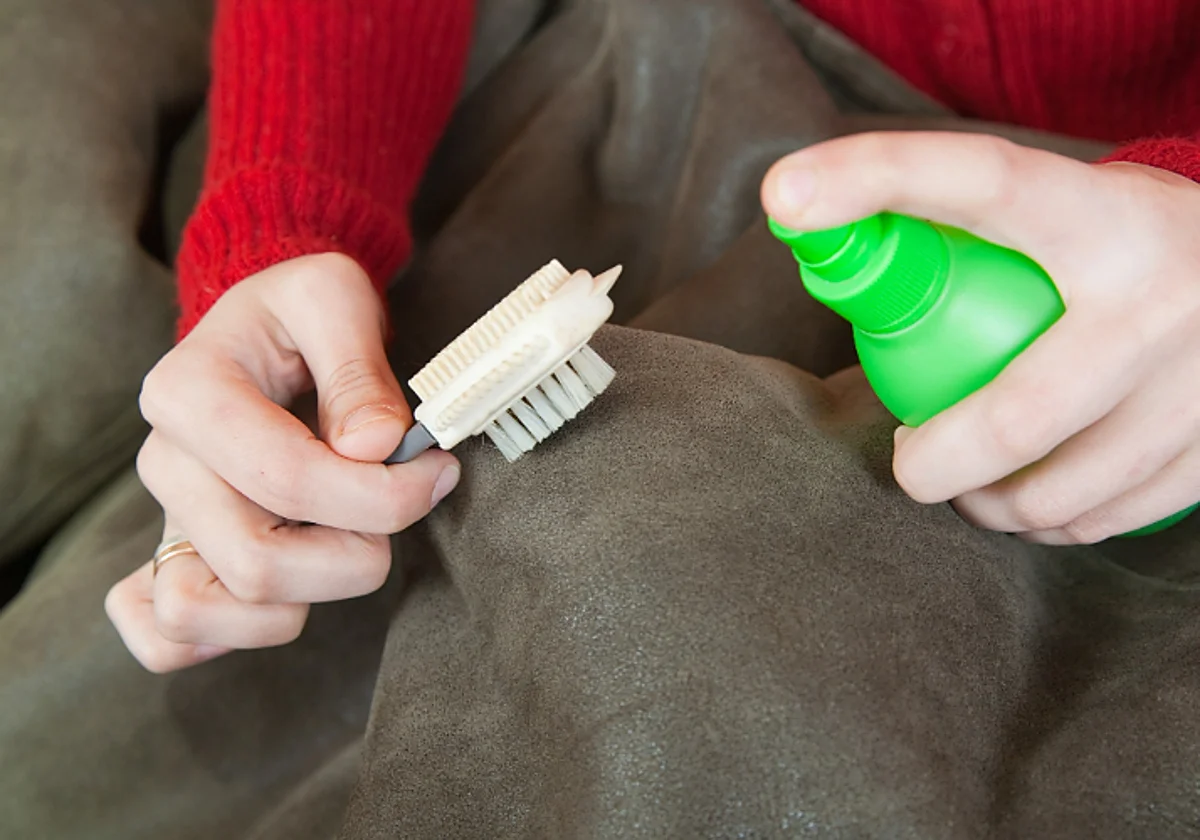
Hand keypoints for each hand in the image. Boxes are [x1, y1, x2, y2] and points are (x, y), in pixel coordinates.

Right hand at [105, 253, 459, 671]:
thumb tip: (374, 445)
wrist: (270, 323)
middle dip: (357, 555)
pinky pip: (162, 633)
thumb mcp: (336, 297)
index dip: (380, 494)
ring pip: (199, 611)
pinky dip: (220, 638)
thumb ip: (357, 368)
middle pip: (254, 562)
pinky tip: (285, 601)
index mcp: (188, 391)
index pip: (287, 479)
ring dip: (297, 604)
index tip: (436, 473)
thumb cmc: (303, 308)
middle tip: (402, 509)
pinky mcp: (174, 553)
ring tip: (346, 551)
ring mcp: (165, 515)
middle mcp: (166, 460)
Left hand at [761, 131, 1199, 542]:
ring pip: (1056, 493)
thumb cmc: (1121, 246)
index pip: (980, 181)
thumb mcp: (1066, 208)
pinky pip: (1107, 520)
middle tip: (908, 461)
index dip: (878, 177)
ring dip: (990, 506)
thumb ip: (970, 230)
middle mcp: (1160, 296)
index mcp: (1101, 217)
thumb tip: (828, 252)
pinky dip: (1053, 524)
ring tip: (970, 485)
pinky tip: (1035, 501)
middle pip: (1014, 420)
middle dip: (934, 464)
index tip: (788, 193)